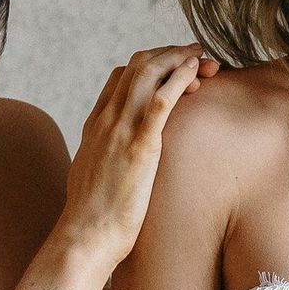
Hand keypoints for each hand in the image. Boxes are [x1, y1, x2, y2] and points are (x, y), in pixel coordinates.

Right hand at [59, 46, 215, 271]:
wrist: (85, 236)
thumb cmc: (93, 216)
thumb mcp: (95, 176)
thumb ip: (107, 158)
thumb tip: (119, 162)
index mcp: (97, 125)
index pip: (121, 76)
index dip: (152, 65)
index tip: (176, 69)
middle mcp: (107, 119)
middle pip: (138, 65)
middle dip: (170, 54)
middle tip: (196, 56)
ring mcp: (121, 129)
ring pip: (149, 73)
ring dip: (179, 58)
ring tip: (203, 57)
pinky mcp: (140, 146)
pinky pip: (161, 100)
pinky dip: (180, 78)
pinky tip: (195, 71)